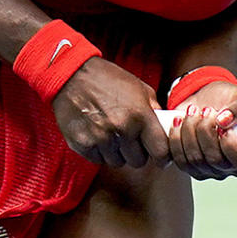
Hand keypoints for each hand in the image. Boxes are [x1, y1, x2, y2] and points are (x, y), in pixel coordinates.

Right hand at [52, 57, 170, 167]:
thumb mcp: (138, 87)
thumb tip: (164, 128)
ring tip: (111, 132)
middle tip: (130, 138)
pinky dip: (99, 151)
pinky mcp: (83, 145)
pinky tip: (96, 133)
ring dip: (117, 152)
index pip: (160, 151)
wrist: (72, 75)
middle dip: (137, 152)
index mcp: (140, 115)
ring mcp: (101, 139)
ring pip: (118, 162)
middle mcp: (122, 130)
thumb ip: (153, 109)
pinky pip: (98, 160)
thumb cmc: (106, 79)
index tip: (161, 157)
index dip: (162, 156)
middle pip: (139, 161)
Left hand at [167, 82, 236, 179]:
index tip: (223, 126)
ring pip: (195, 160)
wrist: (208, 100)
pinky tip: (179, 122)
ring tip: (193, 112)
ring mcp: (212, 170)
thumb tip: (225, 120)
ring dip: (190, 131)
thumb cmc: (232, 101)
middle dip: (206, 131)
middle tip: (206, 110)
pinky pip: (180, 160)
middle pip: (216, 160)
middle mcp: (233, 166)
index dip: (231, 145)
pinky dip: (176, 139)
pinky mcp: (192, 167)